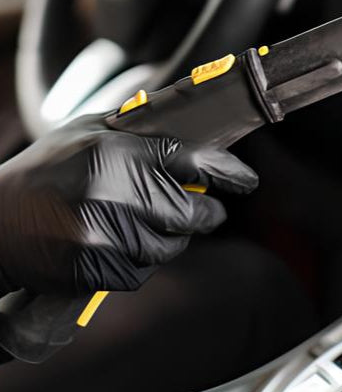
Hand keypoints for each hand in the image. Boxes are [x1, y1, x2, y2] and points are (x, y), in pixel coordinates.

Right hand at [0, 116, 256, 295]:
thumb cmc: (44, 171)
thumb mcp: (86, 132)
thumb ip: (136, 127)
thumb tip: (189, 119)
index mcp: (115, 152)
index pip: (191, 159)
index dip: (228, 171)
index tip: (247, 181)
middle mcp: (113, 193)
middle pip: (192, 213)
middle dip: (203, 213)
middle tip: (202, 209)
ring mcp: (104, 237)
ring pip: (171, 246)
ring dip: (169, 238)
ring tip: (141, 223)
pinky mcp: (95, 271)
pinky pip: (143, 271)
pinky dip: (140, 260)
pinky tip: (114, 244)